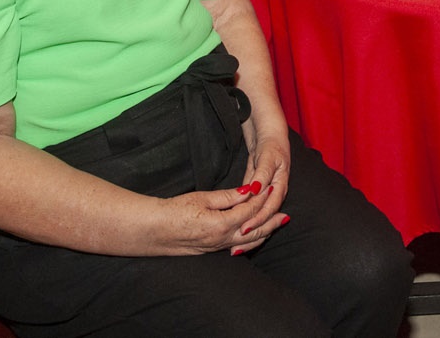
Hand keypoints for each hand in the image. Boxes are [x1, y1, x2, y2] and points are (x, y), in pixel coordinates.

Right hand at [156, 184, 277, 253]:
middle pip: (255, 230)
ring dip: (264, 233)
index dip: (262, 198)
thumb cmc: (175, 211)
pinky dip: (250, 241)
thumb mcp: (202, 198)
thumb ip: (227, 196)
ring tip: (276, 226)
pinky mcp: (212, 249)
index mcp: (223, 223)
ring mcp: (218, 246)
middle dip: (272, 222)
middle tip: (286, 216)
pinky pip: (237, 246)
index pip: (250, 210)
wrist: (154, 230)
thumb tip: (248, 191)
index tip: (271, 189)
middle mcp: (223, 238)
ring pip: (248, 242)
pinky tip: (254, 237)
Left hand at [231, 132, 291, 252]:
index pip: (270, 207)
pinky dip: (247, 216)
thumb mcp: (266, 158)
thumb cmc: (270, 145)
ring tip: (238, 239)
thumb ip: (261, 174)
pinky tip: (237, 224)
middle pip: (267, 214)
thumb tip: (256, 190)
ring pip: (260, 212)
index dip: (259, 219)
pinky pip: (254, 206)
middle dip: (255, 228)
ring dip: (251, 225)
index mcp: (281, 184)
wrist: (270, 135)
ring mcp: (268, 191)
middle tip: (238, 239)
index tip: (245, 228)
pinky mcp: (259, 190)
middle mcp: (276, 191)